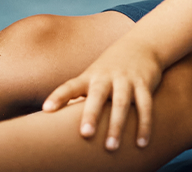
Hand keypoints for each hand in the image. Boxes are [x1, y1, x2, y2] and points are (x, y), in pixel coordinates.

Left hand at [42, 44, 163, 150]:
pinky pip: (144, 106)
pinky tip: (141, 143)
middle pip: (97, 96)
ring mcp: (126, 80)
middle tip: (85, 134)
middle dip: (91, 115)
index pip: (70, 86)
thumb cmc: (110, 69)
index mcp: (90, 77)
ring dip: (116, 126)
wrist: (142, 44)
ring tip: (111, 147)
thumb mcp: (93, 77)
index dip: (58, 96)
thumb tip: (58, 121)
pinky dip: (144, 125)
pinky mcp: (144, 84)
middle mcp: (106, 77)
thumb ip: (79, 97)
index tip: (47, 109)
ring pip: (121, 104)